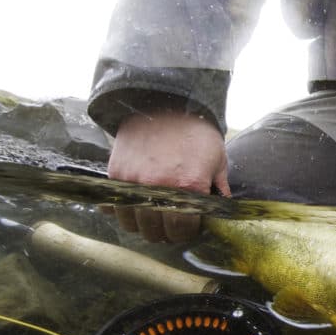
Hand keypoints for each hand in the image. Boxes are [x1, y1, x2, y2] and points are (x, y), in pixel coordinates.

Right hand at [107, 109, 228, 241]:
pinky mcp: (116, 174)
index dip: (186, 232)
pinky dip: (122, 210)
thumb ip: (218, 190)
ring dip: (143, 224)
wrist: (164, 102)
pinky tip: (134, 204)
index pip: (182, 230)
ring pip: (132, 224)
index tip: (188, 227)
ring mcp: (133, 182)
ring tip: (153, 215)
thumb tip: (221, 212)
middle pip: (155, 232)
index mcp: (188, 187)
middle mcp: (158, 188)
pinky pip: (114, 207)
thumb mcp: (217, 160)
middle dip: (165, 232)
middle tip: (170, 224)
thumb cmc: (195, 131)